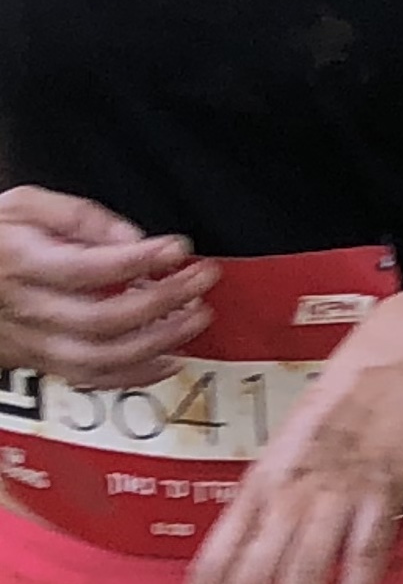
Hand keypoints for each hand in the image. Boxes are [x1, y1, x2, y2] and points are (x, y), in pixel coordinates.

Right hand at [0, 186, 214, 381]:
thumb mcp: (25, 206)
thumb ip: (79, 217)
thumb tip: (129, 237)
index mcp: (21, 264)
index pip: (85, 269)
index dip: (137, 260)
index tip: (176, 248)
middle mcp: (26, 309)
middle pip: (100, 318)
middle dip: (163, 300)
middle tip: (200, 279)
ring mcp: (31, 341)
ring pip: (97, 358)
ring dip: (157, 343)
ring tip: (195, 319)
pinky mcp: (37, 360)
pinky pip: (87, 378)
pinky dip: (134, 374)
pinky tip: (168, 359)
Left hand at [165, 294, 402, 583]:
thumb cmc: (346, 408)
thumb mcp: (292, 456)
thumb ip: (271, 510)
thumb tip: (247, 572)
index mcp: (258, 488)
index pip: (210, 569)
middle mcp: (287, 494)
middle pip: (246, 583)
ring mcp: (335, 491)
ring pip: (298, 575)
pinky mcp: (384, 487)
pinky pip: (363, 553)